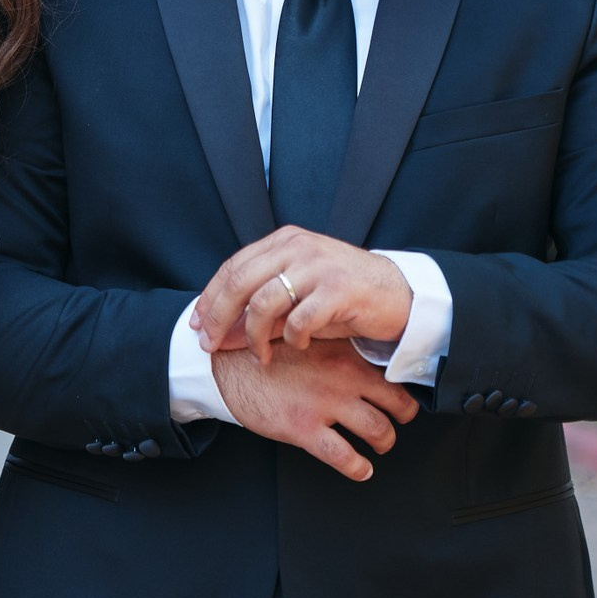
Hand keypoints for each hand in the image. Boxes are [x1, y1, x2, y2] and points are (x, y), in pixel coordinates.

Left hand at [191, 227, 412, 365]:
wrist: (399, 295)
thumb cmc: (343, 298)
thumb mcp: (297, 298)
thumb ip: (260, 311)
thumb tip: (218, 336)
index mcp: (285, 241)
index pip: (233, 267)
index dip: (210, 297)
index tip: (197, 324)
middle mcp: (298, 247)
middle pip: (240, 282)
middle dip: (219, 317)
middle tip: (210, 344)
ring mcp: (318, 266)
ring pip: (265, 302)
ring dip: (254, 336)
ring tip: (260, 356)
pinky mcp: (338, 289)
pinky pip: (299, 320)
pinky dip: (292, 338)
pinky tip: (299, 346)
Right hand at [209, 338, 416, 481]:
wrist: (227, 365)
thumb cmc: (265, 352)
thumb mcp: (307, 339)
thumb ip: (337, 350)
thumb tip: (362, 362)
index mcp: (344, 354)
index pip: (392, 374)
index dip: (402, 389)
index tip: (401, 398)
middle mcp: (342, 378)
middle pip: (396, 404)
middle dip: (403, 418)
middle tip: (399, 423)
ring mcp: (324, 404)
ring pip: (378, 431)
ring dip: (384, 442)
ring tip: (380, 447)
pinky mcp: (304, 428)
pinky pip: (344, 456)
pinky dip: (359, 468)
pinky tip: (361, 470)